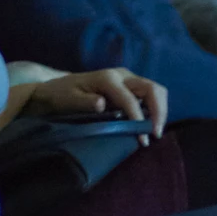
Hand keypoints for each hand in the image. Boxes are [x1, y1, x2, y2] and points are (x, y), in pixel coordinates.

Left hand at [23, 67, 167, 144]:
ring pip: (154, 89)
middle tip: (155, 134)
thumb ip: (85, 102)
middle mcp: (121, 75)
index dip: (139, 119)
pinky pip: (148, 94)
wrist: (57, 88)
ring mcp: (126, 79)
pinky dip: (154, 108)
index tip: (142, 140)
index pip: (131, 99)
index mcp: (107, 78)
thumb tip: (102, 104)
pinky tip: (148, 124)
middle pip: (152, 88)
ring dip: (159, 109)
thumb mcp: (69, 100)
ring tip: (154, 131)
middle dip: (159, 111)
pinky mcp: (128, 85)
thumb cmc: (62, 95)